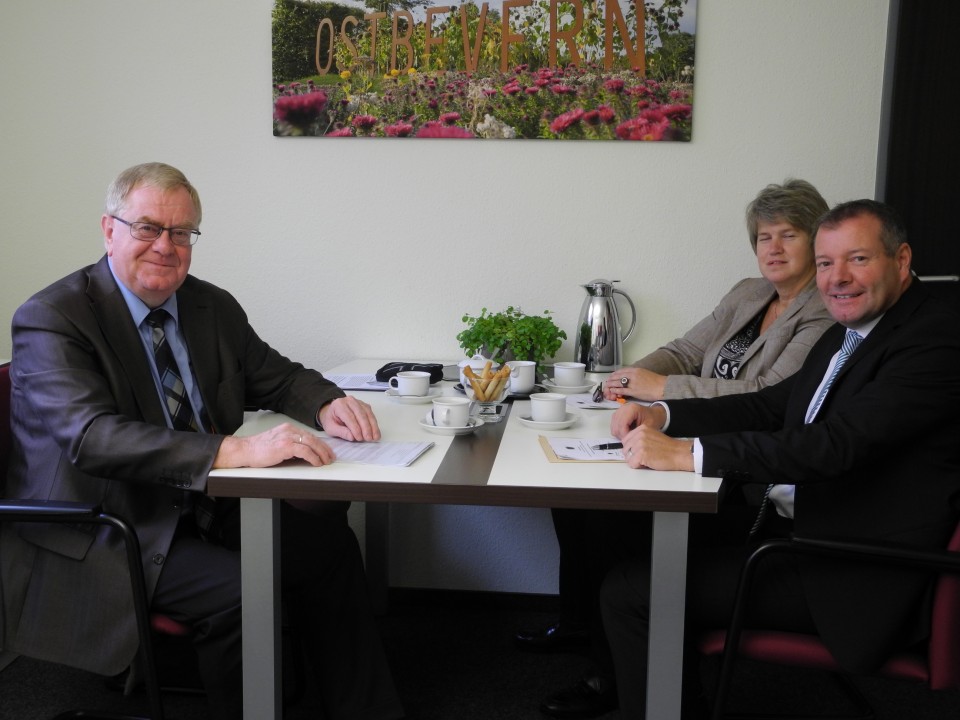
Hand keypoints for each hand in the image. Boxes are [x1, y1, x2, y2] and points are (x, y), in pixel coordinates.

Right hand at [213, 422, 336, 467]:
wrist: (244, 450)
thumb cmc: (258, 449)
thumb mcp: (277, 443)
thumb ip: (290, 445)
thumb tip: (305, 454)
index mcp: (288, 428)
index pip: (309, 435)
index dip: (320, 444)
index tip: (327, 451)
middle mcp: (289, 430)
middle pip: (313, 439)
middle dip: (324, 449)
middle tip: (331, 457)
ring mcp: (287, 437)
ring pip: (312, 444)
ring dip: (321, 454)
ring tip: (326, 462)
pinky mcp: (285, 446)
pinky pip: (305, 451)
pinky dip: (313, 458)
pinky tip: (316, 463)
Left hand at [318, 396, 380, 441]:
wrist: (333, 413)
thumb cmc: (332, 420)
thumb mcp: (331, 428)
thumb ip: (341, 432)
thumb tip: (352, 437)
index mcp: (339, 405)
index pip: (349, 416)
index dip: (355, 428)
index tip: (359, 438)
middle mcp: (349, 401)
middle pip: (360, 414)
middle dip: (366, 427)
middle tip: (368, 438)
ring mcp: (358, 402)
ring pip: (368, 413)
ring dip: (372, 426)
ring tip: (375, 437)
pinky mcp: (365, 405)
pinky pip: (371, 414)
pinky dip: (374, 424)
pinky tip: (376, 432)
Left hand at [603, 367, 667, 401]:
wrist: (662, 387)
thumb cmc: (656, 381)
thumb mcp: (645, 373)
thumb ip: (637, 374)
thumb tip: (632, 377)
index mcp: (636, 370)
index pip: (622, 371)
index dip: (615, 373)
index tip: (612, 375)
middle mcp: (633, 375)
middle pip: (618, 376)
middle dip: (611, 379)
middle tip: (607, 381)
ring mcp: (632, 383)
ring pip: (618, 383)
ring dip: (611, 384)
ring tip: (607, 386)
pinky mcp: (633, 391)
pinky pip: (622, 390)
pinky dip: (616, 390)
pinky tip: (612, 391)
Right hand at [610, 403, 666, 439]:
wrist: (654, 413)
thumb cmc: (653, 419)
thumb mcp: (649, 426)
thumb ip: (638, 433)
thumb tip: (628, 441)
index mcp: (632, 409)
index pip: (622, 424)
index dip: (625, 435)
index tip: (631, 441)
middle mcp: (623, 408)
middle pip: (616, 426)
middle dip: (622, 435)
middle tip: (630, 440)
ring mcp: (619, 411)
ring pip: (613, 426)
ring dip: (620, 434)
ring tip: (629, 436)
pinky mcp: (617, 414)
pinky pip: (613, 425)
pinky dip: (618, 431)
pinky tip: (626, 432)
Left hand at [620, 425, 693, 470]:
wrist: (679, 453)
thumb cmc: (668, 448)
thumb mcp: (652, 436)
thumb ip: (640, 438)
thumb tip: (629, 446)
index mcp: (641, 428)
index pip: (626, 440)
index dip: (632, 448)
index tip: (641, 451)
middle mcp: (639, 434)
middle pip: (625, 449)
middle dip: (632, 455)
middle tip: (645, 456)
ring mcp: (640, 444)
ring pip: (627, 457)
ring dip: (635, 461)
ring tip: (647, 459)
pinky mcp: (641, 454)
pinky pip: (632, 464)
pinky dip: (638, 466)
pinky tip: (648, 463)